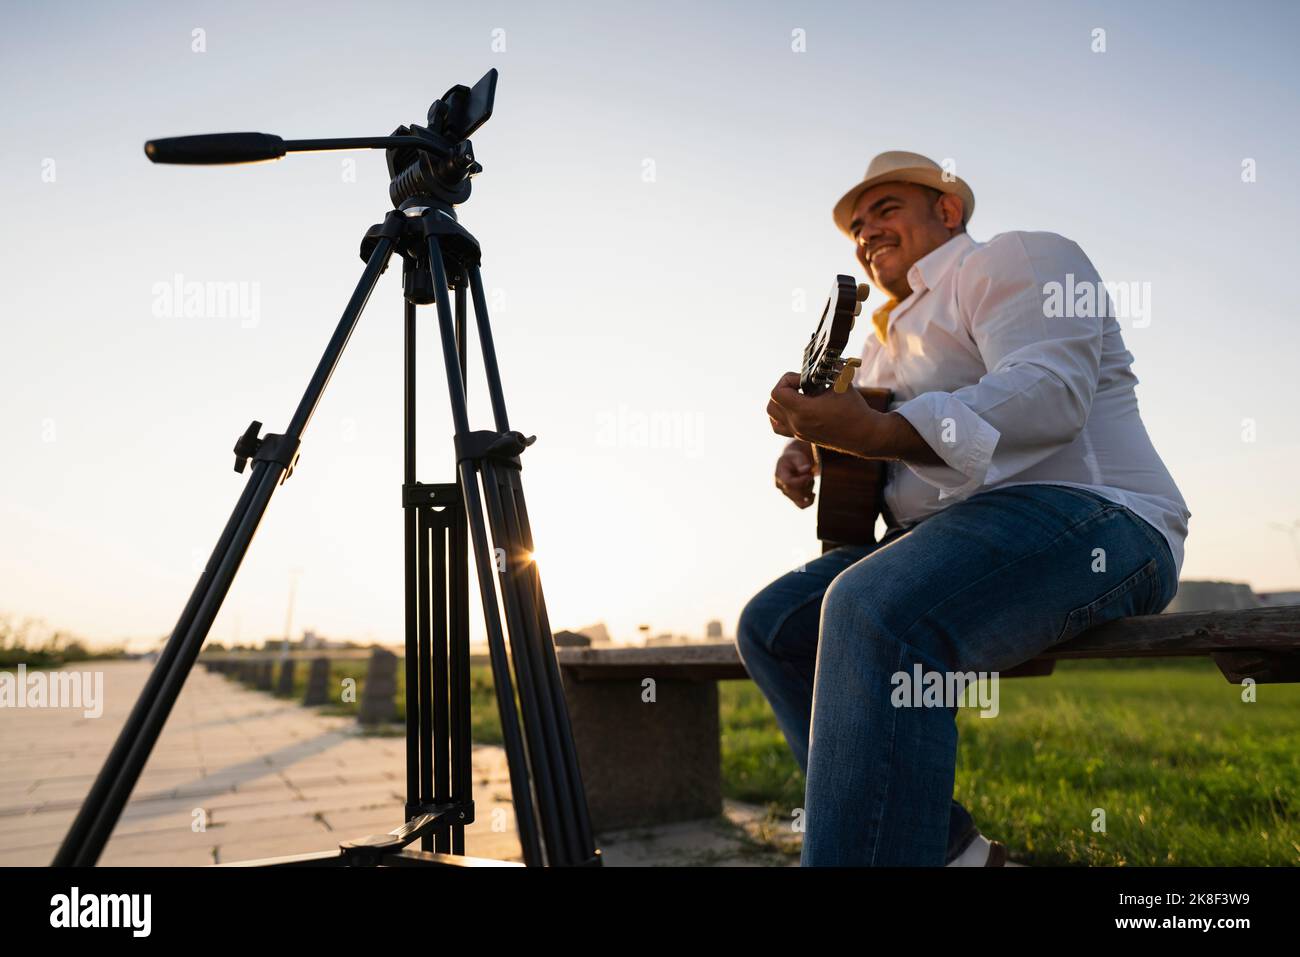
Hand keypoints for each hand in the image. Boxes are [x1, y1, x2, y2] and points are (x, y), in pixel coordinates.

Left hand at [767, 371, 888, 456]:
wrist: (863, 434)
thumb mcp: (843, 383)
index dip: (788, 380)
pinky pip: (778, 427)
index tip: (804, 379)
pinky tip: (795, 407)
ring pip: (772, 415)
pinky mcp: (801, 436)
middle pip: (772, 403)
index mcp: (804, 411)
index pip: (777, 392)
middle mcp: (797, 424)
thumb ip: (831, 368)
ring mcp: (797, 432)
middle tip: (801, 386)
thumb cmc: (854, 409)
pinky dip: (780, 415)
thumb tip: (827, 357)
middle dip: (784, 389)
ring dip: (780, 401)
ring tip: (798, 395)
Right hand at [775, 439, 817, 508]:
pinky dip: (809, 502)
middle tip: (810, 474)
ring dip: (809, 490)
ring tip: (809, 478)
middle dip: (807, 485)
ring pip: (800, 499)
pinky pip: (801, 506)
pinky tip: (813, 494)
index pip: (789, 483)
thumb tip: (806, 470)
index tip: (809, 475)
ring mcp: (786, 493)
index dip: (801, 482)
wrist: (792, 463)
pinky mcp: (793, 498)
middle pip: (795, 493)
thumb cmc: (795, 458)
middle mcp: (781, 486)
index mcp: (779, 474)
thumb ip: (801, 462)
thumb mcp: (797, 456)